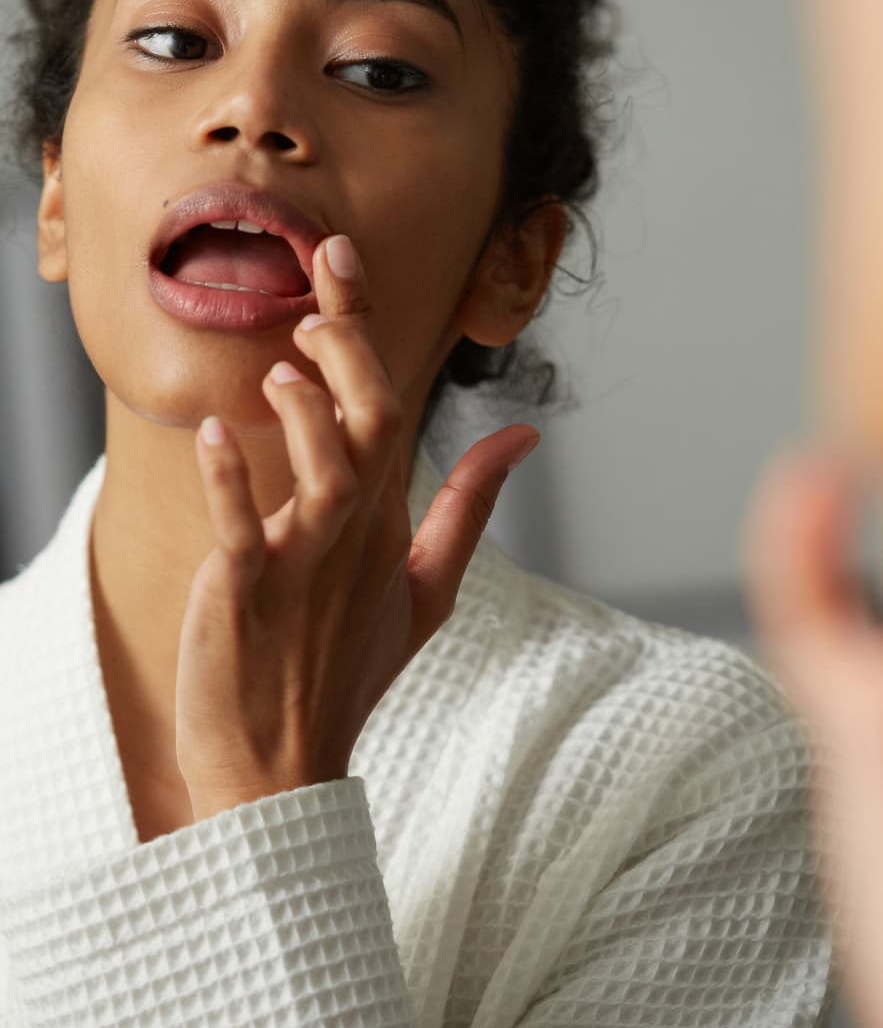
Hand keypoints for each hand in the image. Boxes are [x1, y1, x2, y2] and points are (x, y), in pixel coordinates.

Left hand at [174, 232, 537, 818]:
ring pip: (325, 471)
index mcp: (388, 519)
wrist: (285, 766)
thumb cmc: (348, 670)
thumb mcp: (428, 588)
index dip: (363, 327)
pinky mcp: (250, 596)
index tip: (342, 260)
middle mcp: (355, 532)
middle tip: (317, 295)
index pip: (388, 404)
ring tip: (280, 370)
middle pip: (373, 422)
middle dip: (348, 346)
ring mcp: (306, 565)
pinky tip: (215, 436)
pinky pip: (243, 530)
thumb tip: (522, 435)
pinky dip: (231, 482)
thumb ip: (471, 505)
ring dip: (305, 414)